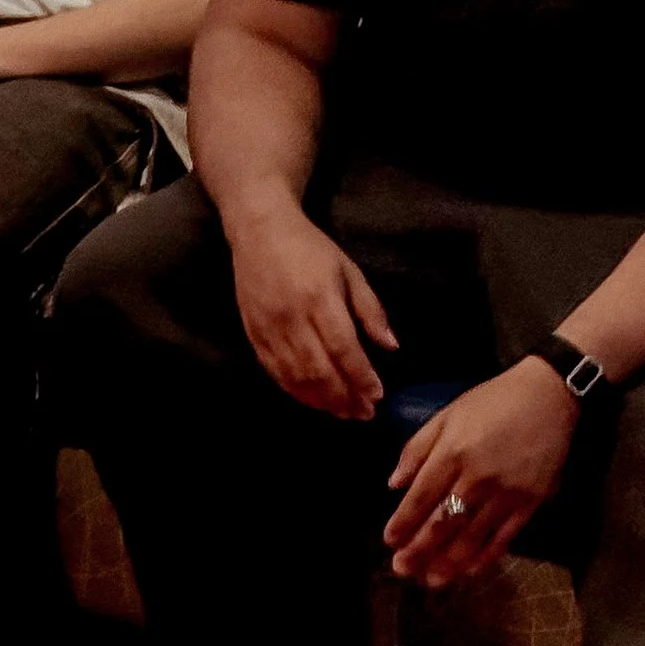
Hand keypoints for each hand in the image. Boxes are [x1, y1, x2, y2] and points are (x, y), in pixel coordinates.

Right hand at [228, 202, 397, 418]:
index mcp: (320, 299)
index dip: (361, 377)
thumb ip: (370, 310)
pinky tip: (314, 401)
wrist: (260, 232)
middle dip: (345, 397)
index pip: (343, 349)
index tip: (378, 396)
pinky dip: (297, 392)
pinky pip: (276, 373)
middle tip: (364, 413)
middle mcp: (293, 319)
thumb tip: (391, 346)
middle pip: (320, 370)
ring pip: (297, 378)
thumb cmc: (311, 249)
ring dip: (322, 401)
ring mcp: (269, 330)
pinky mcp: (254, 336)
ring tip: (344, 413)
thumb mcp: (348, 271)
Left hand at [384, 359, 578, 584]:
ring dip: (448, 562)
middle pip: (443, 523)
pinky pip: (505, 537)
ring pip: (472, 537)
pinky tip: (469, 571)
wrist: (548, 397)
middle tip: (402, 570)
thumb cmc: (492, 402)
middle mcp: (477, 477)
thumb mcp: (447, 415)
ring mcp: (506, 493)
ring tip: (430, 580)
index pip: (421, 497)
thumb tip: (394, 485)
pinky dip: (486, 556)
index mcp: (453, 452)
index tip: (390, 541)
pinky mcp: (530, 502)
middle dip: (419, 550)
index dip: (403, 523)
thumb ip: (417, 449)